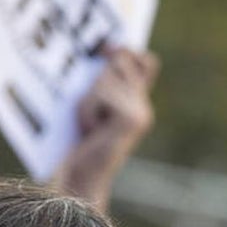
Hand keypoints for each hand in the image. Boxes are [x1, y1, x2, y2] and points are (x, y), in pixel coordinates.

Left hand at [54, 46, 158, 210]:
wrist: (81, 178)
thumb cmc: (79, 143)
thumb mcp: (90, 106)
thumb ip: (103, 82)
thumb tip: (110, 48)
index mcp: (137, 104)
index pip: (147, 62)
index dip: (129, 52)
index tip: (107, 49)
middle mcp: (144, 107)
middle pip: (121, 62)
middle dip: (97, 78)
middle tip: (91, 111)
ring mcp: (141, 113)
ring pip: (106, 78)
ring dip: (88, 98)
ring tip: (89, 124)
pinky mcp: (132, 119)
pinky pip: (102, 93)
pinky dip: (88, 109)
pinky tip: (91, 130)